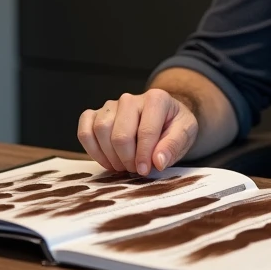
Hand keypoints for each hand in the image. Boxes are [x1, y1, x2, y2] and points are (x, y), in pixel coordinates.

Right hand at [76, 89, 198, 175]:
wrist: (164, 118)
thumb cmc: (174, 126)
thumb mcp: (185, 134)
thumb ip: (173, 146)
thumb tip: (157, 161)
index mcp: (156, 99)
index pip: (145, 131)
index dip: (143, 156)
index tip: (146, 170)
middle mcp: (130, 99)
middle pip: (120, 134)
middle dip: (127, 159)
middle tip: (135, 170)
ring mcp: (111, 106)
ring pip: (100, 131)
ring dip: (110, 156)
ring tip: (123, 166)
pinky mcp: (96, 114)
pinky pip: (84, 131)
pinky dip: (92, 150)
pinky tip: (107, 160)